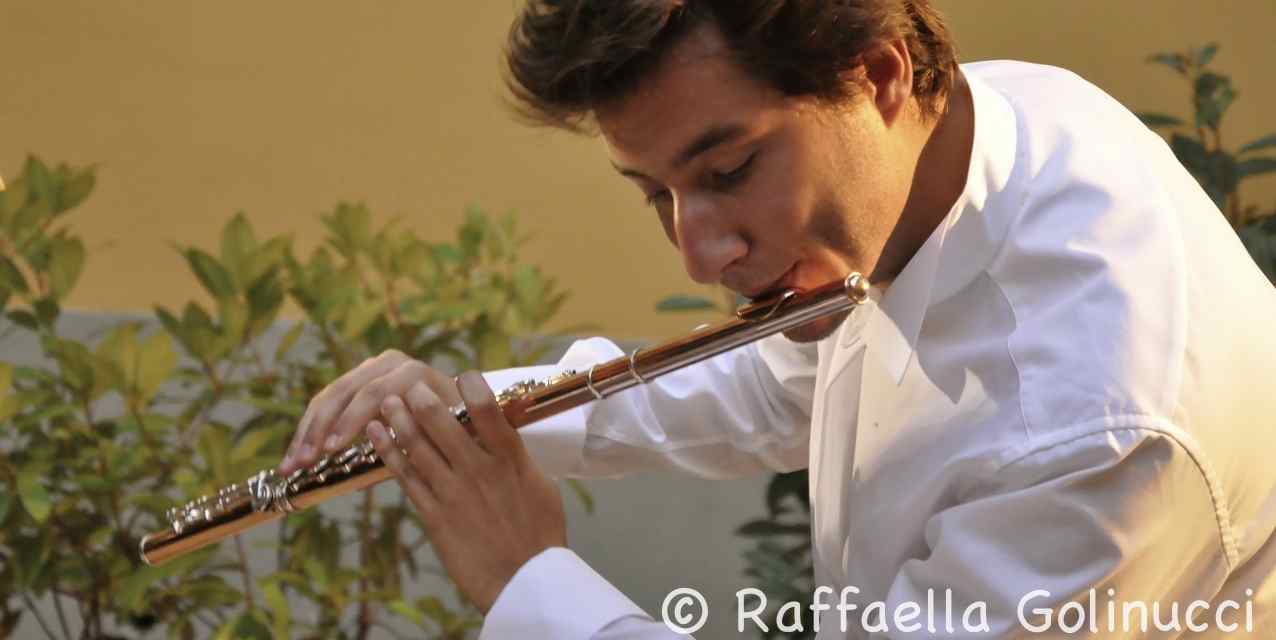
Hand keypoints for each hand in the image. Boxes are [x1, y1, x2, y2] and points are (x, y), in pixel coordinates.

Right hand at [279, 349, 454, 474]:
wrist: (461, 409)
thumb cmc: (459, 428)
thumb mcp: (448, 436)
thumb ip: (420, 441)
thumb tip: (384, 452)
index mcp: (413, 373)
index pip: (374, 393)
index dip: (351, 421)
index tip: (333, 451)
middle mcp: (388, 364)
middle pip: (344, 392)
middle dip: (319, 430)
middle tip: (301, 463)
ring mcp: (369, 369)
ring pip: (329, 397)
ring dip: (306, 433)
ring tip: (290, 466)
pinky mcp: (355, 381)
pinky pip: (326, 402)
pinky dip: (309, 430)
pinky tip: (296, 455)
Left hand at [366, 371, 566, 612]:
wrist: (525, 581)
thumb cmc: (539, 535)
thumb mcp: (540, 487)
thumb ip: (518, 459)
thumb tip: (506, 437)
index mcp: (511, 460)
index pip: (488, 411)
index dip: (472, 387)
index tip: (461, 376)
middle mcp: (480, 469)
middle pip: (443, 423)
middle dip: (421, 399)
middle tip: (409, 385)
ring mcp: (454, 492)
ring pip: (418, 446)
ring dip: (398, 420)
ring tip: (384, 402)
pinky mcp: (435, 516)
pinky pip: (406, 478)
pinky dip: (389, 454)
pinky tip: (376, 438)